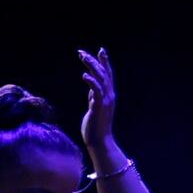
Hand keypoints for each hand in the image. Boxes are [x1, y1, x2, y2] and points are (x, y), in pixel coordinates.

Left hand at [75, 47, 120, 163]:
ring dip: (92, 67)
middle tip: (82, 52)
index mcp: (109, 95)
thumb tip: (92, 88)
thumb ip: (94, 97)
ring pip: (101, 79)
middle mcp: (110, 95)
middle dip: (95, 61)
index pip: (108, 74)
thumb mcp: (94, 107)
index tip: (100, 51)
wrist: (99, 142)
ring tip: (83, 57)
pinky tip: (84, 75)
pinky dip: (91, 82)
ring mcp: (106, 101)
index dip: (105, 62)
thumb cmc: (95, 126)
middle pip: (104, 73)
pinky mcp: (99, 107)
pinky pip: (96, 91)